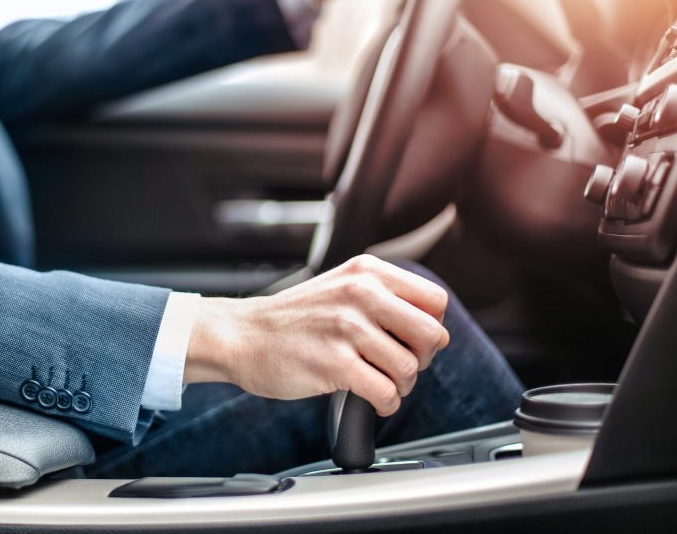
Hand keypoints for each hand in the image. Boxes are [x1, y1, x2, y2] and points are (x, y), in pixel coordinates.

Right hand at [184, 255, 449, 415]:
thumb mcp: (341, 287)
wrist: (241, 335)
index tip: (409, 340)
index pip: (435, 301)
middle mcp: (360, 293)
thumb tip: (430, 328)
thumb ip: (383, 297)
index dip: (428, 327)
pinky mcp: (334, 363)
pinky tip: (371, 400)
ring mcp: (346, 328)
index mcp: (367, 272)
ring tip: (379, 382)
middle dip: (421, 359)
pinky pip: (386, 393)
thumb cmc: (293, 319)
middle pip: (431, 335)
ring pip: (409, 368)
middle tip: (398, 365)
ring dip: (400, 385)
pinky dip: (385, 404)